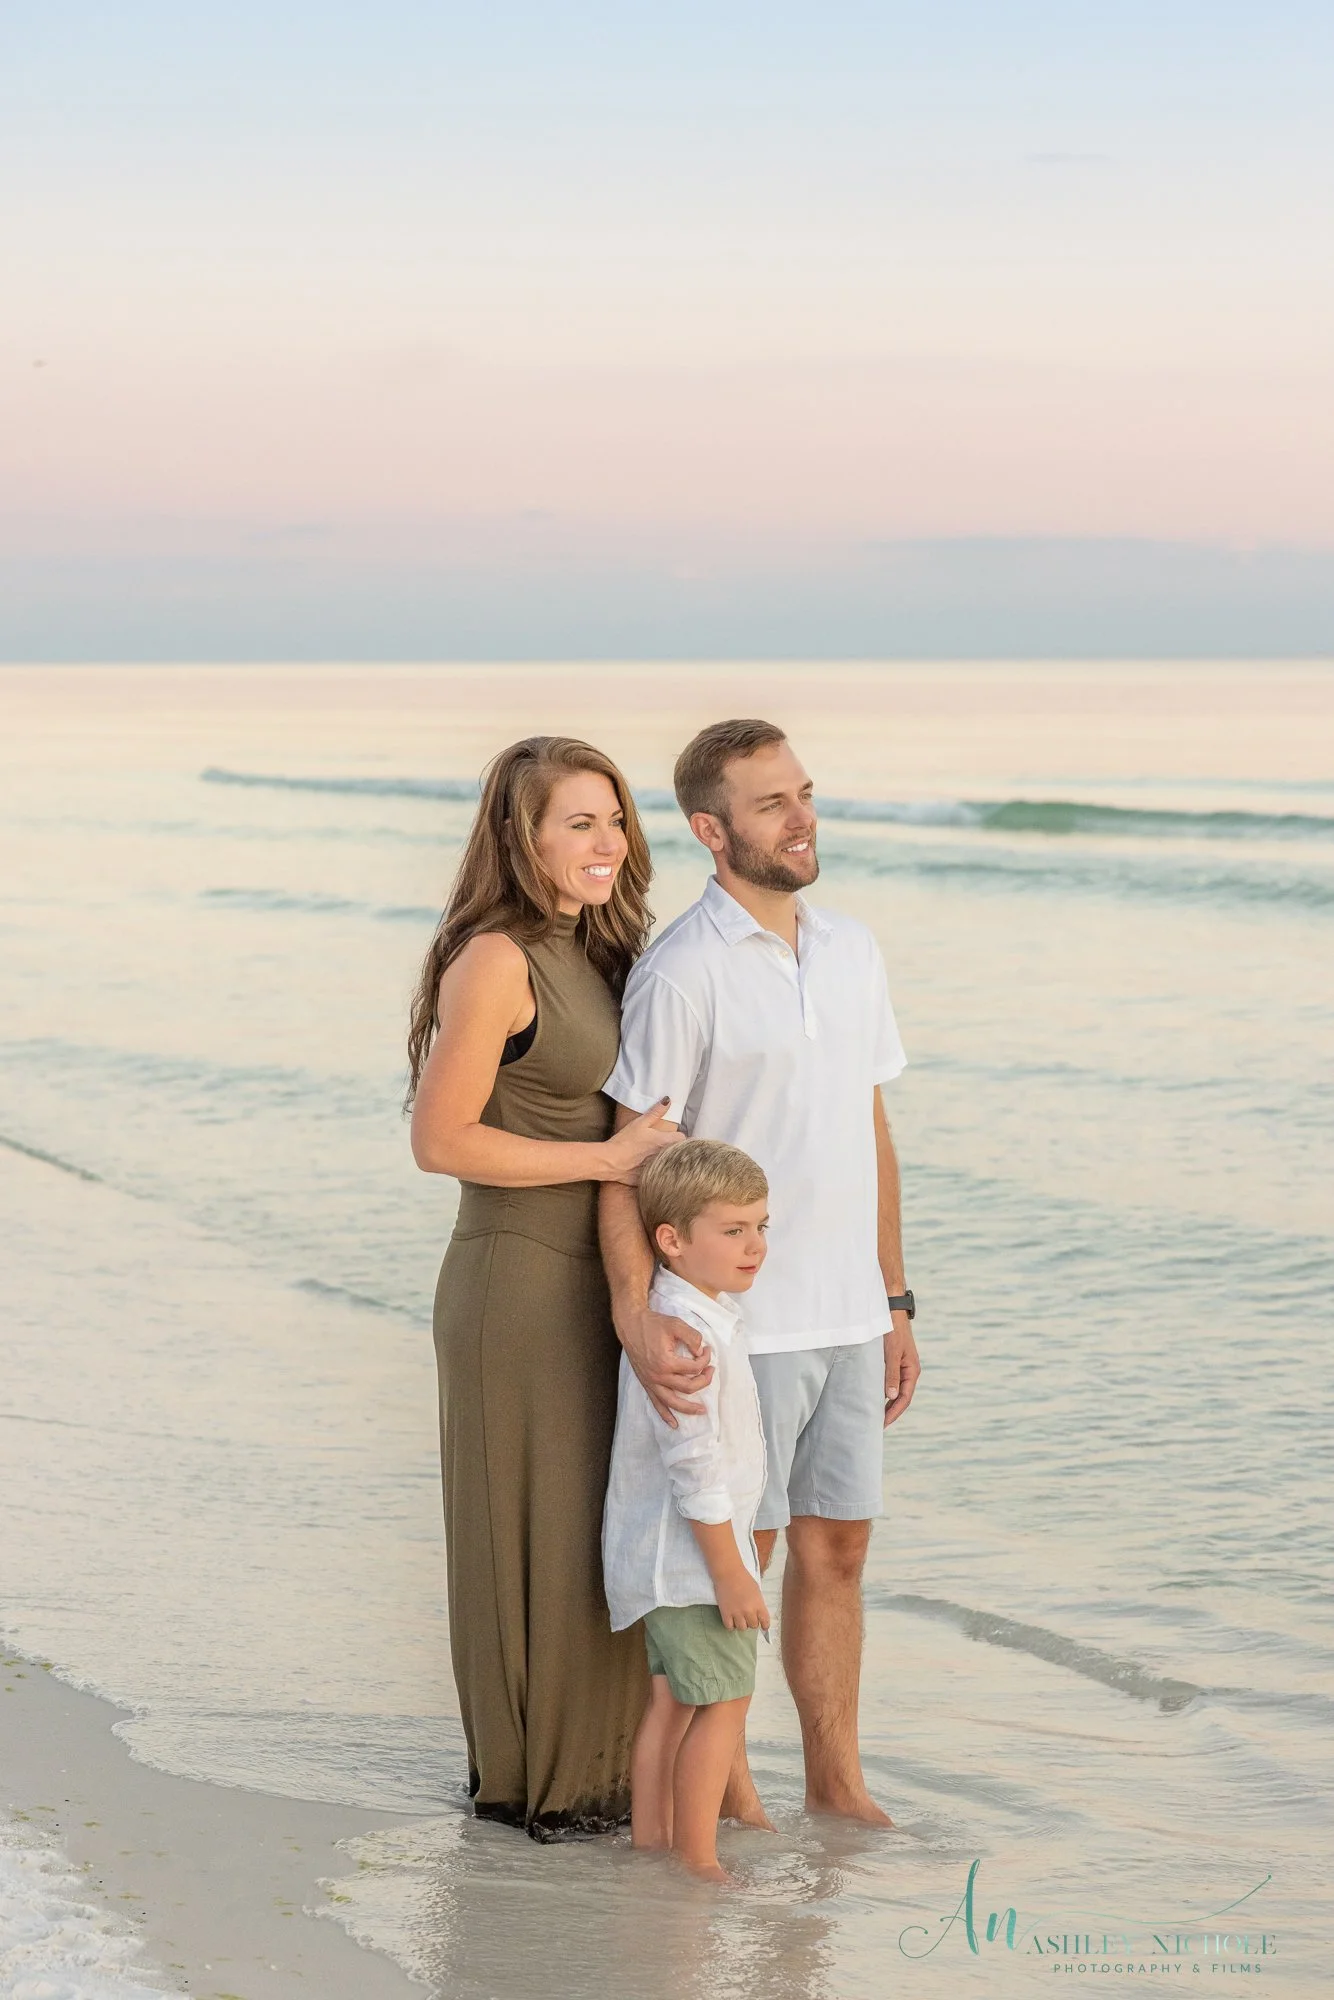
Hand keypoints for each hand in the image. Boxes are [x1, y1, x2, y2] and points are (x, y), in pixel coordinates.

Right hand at [600, 1097, 683, 1184]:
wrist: (610, 1161)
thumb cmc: (625, 1141)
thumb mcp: (639, 1123)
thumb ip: (656, 1112)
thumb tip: (668, 1100)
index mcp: (665, 1141)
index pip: (683, 1139)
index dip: (677, 1137)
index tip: (670, 1137)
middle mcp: (666, 1156)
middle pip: (678, 1152)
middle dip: (673, 1149)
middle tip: (661, 1147)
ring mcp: (660, 1169)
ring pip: (671, 1165)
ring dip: (666, 1161)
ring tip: (654, 1158)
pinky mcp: (652, 1179)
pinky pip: (661, 1177)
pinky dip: (658, 1174)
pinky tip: (648, 1170)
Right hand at [615, 1302, 713, 1425]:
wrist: (631, 1325)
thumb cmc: (653, 1324)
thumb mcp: (676, 1324)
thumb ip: (692, 1337)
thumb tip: (701, 1351)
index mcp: (666, 1362)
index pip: (694, 1368)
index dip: (705, 1359)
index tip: (707, 1350)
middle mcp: (658, 1376)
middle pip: (688, 1387)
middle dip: (704, 1380)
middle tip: (711, 1371)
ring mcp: (651, 1382)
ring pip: (673, 1402)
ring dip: (688, 1408)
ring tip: (702, 1410)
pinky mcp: (646, 1384)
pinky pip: (656, 1404)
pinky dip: (665, 1415)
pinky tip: (674, 1424)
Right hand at [715, 1569, 771, 1633]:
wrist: (728, 1573)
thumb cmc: (744, 1578)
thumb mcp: (757, 1591)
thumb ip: (758, 1604)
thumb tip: (759, 1614)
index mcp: (759, 1604)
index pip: (765, 1621)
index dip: (765, 1625)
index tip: (763, 1626)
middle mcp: (749, 1611)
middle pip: (753, 1626)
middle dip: (751, 1622)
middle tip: (748, 1616)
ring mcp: (737, 1613)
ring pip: (742, 1628)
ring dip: (741, 1624)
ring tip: (739, 1617)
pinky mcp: (726, 1613)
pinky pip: (729, 1627)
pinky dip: (731, 1625)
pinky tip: (731, 1619)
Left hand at [884, 1310, 920, 1427]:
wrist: (891, 1310)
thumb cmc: (892, 1330)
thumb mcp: (891, 1353)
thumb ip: (891, 1375)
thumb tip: (890, 1397)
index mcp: (912, 1371)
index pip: (904, 1398)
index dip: (894, 1412)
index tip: (882, 1423)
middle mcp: (908, 1370)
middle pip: (901, 1397)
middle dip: (890, 1411)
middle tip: (876, 1424)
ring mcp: (902, 1366)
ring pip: (895, 1389)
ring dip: (887, 1402)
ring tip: (874, 1414)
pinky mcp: (893, 1361)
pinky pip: (890, 1380)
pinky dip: (883, 1390)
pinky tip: (873, 1395)